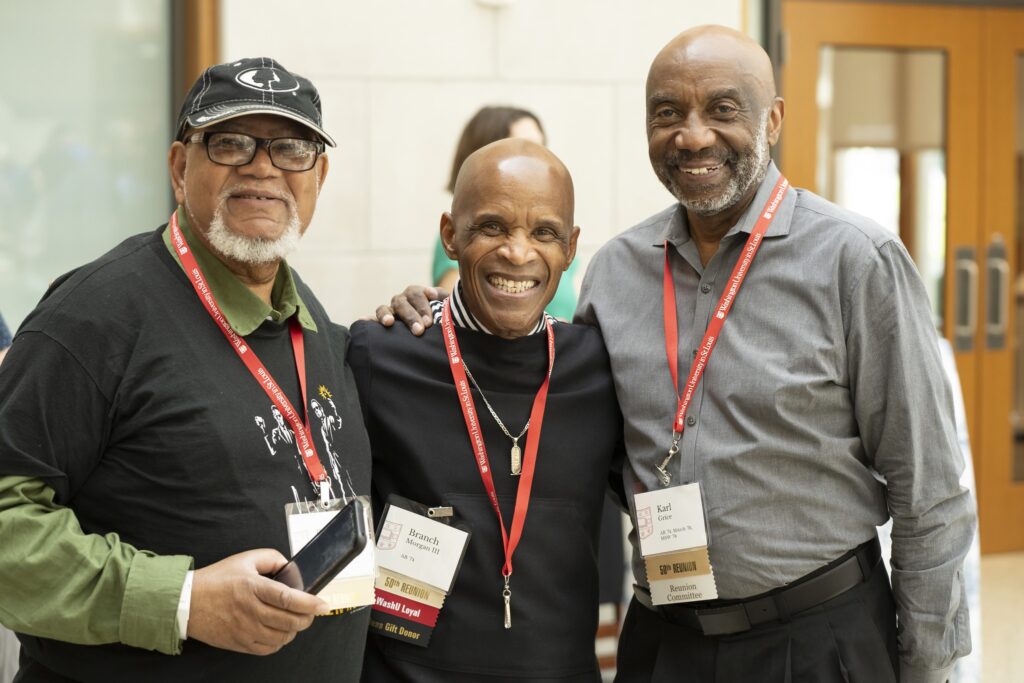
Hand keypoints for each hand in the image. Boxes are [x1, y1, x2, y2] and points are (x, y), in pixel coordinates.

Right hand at [187, 548, 328, 655]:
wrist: (187, 602)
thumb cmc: (216, 580)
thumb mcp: (245, 559)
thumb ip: (271, 558)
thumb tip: (290, 567)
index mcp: (253, 587)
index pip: (288, 598)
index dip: (309, 603)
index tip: (322, 604)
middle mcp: (250, 610)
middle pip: (289, 621)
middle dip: (307, 618)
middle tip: (311, 612)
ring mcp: (244, 629)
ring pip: (281, 637)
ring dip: (294, 630)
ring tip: (295, 621)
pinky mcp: (239, 642)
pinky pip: (267, 649)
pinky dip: (278, 642)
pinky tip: (279, 632)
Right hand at [374, 285, 446, 335]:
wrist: (437, 327)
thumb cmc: (443, 317)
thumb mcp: (446, 306)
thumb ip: (444, 298)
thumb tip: (434, 293)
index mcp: (416, 293)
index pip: (417, 294)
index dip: (422, 305)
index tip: (429, 320)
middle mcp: (402, 300)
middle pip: (402, 303)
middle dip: (411, 316)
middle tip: (421, 329)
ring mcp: (391, 310)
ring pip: (384, 308)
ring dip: (386, 314)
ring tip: (388, 322)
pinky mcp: (383, 322)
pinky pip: (372, 320)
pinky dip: (368, 320)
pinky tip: (362, 321)